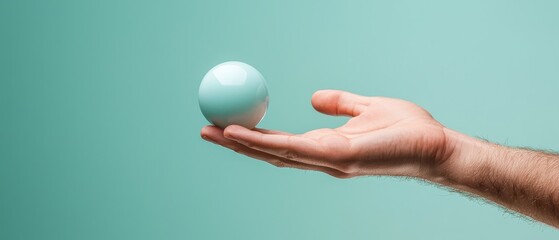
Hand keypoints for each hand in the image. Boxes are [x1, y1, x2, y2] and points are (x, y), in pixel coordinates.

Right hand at [201, 90, 452, 178]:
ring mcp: (326, 161)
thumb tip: (313, 98)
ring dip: (241, 145)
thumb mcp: (365, 107)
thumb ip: (339, 104)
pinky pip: (292, 151)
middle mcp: (320, 158)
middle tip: (207, 130)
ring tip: (214, 133)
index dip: (253, 136)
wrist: (435, 145)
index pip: (281, 143)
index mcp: (325, 146)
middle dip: (237, 144)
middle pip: (270, 152)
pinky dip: (263, 143)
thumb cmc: (406, 129)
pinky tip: (242, 135)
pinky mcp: (336, 159)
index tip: (230, 124)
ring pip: (274, 154)